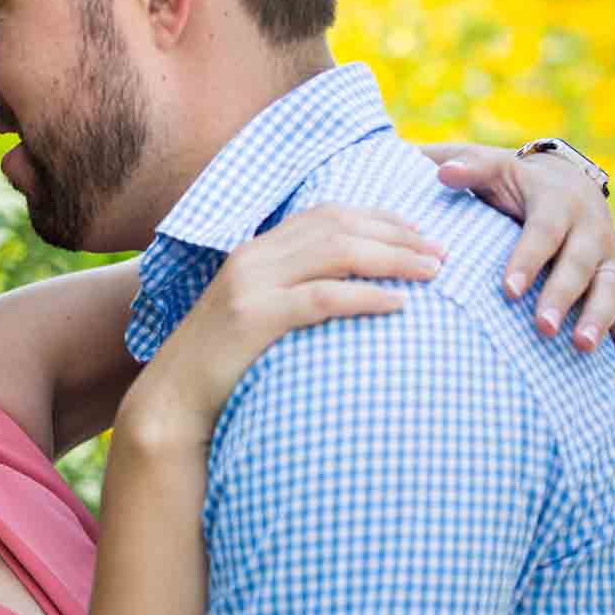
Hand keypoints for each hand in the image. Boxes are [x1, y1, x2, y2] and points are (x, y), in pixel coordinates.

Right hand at [114, 206, 442, 445]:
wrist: (173, 401)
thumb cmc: (223, 365)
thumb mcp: (257, 314)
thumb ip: (292, 292)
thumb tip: (346, 289)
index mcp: (255, 250)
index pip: (326, 214)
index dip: (379, 217)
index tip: (421, 232)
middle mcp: (252, 256)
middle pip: (338, 226)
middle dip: (398, 235)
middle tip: (441, 254)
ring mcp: (250, 284)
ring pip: (336, 252)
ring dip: (393, 258)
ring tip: (432, 273)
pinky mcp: (253, 317)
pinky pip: (322, 298)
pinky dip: (366, 296)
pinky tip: (398, 304)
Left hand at [418, 141, 614, 393]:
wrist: (565, 180)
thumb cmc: (513, 180)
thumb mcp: (491, 166)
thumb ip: (468, 169)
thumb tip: (443, 173)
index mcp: (558, 202)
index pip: (544, 233)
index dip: (527, 260)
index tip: (507, 290)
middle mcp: (591, 230)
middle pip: (581, 265)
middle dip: (563, 296)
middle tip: (541, 327)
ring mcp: (610, 259)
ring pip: (612, 291)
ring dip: (600, 321)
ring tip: (581, 347)